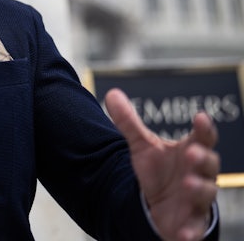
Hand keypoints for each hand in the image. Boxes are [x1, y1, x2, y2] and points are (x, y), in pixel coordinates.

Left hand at [105, 88, 218, 240]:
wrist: (161, 206)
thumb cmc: (159, 172)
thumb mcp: (142, 147)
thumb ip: (129, 122)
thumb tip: (111, 94)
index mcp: (191, 152)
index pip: (203, 138)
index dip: (204, 128)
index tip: (200, 117)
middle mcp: (199, 175)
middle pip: (208, 164)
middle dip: (202, 158)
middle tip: (192, 152)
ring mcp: (197, 199)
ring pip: (205, 193)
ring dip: (198, 188)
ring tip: (187, 184)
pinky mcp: (192, 224)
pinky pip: (196, 229)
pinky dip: (192, 233)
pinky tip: (184, 235)